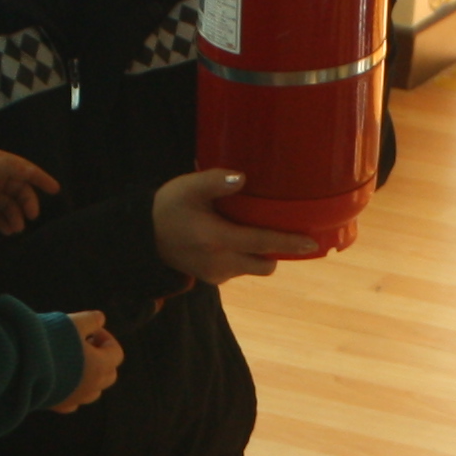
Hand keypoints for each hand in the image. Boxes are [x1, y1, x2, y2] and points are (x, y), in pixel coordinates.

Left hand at [0, 146, 58, 236]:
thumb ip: (17, 167)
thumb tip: (32, 172)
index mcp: (3, 165)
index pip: (27, 172)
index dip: (41, 179)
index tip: (56, 190)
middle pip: (19, 193)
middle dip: (27, 205)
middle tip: (32, 217)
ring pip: (9, 207)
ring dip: (16, 217)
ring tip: (17, 229)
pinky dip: (4, 224)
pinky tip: (8, 231)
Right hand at [48, 312, 122, 412]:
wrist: (19, 366)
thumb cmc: (49, 342)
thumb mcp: (72, 323)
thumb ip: (89, 320)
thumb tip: (100, 318)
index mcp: (100, 366)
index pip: (116, 354)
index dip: (106, 339)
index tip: (91, 331)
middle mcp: (91, 387)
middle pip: (108, 375)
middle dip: (101, 359)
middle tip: (83, 345)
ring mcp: (75, 399)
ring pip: (92, 391)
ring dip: (88, 377)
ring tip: (72, 362)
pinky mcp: (57, 406)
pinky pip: (72, 401)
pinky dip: (72, 391)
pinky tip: (60, 380)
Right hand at [151, 171, 323, 284]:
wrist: (144, 235)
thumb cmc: (168, 206)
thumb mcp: (188, 187)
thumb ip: (215, 181)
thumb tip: (243, 177)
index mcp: (216, 239)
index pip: (261, 243)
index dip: (288, 243)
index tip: (311, 243)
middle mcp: (219, 262)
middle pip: (265, 263)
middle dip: (277, 251)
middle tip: (283, 229)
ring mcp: (216, 274)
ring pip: (253, 268)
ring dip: (260, 254)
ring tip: (256, 230)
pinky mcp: (212, 279)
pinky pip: (240, 270)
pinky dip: (245, 257)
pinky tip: (237, 238)